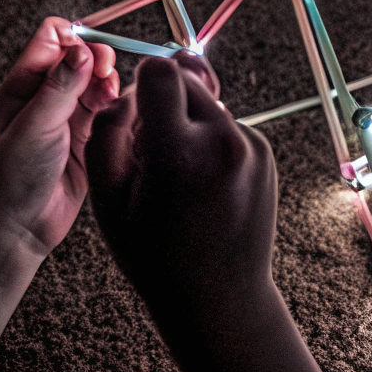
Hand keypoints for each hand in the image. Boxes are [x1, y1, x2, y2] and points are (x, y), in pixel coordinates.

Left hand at [0, 18, 117, 256]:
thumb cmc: (14, 177)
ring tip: (112, 98)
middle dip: (100, 59)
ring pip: (98, 80)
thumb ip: (60, 87)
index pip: (53, 36)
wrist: (23, 225)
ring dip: (110, 82)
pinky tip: (119, 112)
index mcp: (25, 82)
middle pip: (82, 54)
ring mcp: (68, 114)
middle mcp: (47, 93)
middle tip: (106, 77)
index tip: (91, 56)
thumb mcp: (35, 127)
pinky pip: (108, 107)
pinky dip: (117, 104)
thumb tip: (82, 50)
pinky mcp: (88, 135)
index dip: (75, 38)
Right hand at [86, 52, 276, 323]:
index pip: (160, 71)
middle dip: (163, 105)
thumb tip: (133, 86)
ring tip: (178, 181)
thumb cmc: (153, 256)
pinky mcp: (264, 153)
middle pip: (185, 80)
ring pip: (206, 102)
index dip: (141, 84)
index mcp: (179, 151)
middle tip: (151, 158)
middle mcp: (223, 141)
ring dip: (187, 124)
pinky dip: (209, 143)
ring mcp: (251, 147)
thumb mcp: (106, 198)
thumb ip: (110, 128)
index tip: (136, 114)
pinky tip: (201, 188)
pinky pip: (226, 125)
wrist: (219, 300)